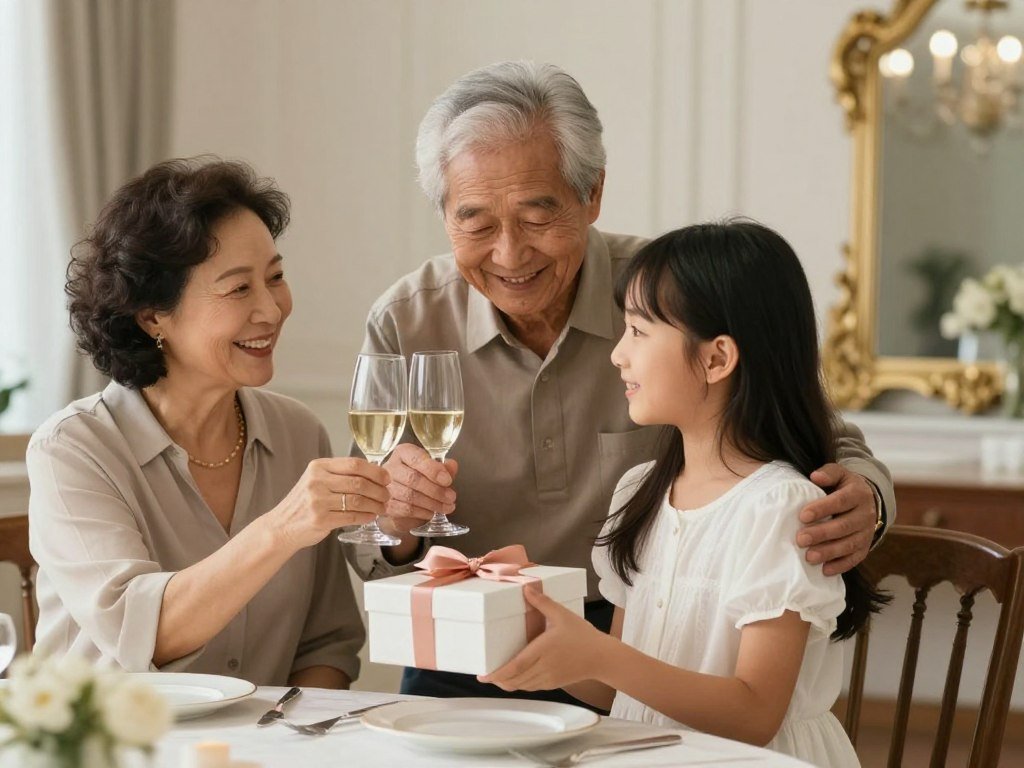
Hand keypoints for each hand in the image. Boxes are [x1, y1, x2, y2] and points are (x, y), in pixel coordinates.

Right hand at [270, 457, 389, 549]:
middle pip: (359, 482)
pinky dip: (365, 516)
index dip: (375, 471)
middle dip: (379, 490)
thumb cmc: (303, 503)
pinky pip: (351, 516)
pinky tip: (370, 516)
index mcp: (318, 467)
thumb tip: (374, 474)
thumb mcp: (316, 480)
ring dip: (375, 504)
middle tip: (387, 496)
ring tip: (382, 507)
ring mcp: (318, 501)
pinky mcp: (320, 519)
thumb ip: (339, 475)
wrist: (281, 526)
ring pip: (358, 500)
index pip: (354, 464)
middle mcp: (317, 481)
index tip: (386, 478)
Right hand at [378, 443, 457, 535]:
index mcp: (403, 453)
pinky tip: (431, 512)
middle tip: (451, 497)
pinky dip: (421, 512)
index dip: (433, 470)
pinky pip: (405, 509)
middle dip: (436, 490)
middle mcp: (391, 467)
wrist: (400, 499)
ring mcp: (385, 487)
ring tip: (446, 507)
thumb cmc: (419, 479)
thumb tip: (452, 465)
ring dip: (432, 503)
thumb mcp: (433, 470)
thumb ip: (443, 468)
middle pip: (413, 478)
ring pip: (409, 495)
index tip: (447, 480)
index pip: (417, 458)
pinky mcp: (386, 504)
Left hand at [479, 589, 609, 691]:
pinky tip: (516, 677)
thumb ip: (543, 602)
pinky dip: (520, 684)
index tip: (483, 675)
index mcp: (542, 651)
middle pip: (514, 680)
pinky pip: (531, 687)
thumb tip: (526, 588)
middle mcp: (543, 668)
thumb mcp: (562, 615)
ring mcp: (548, 678)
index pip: (515, 666)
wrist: (602, 658)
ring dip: (507, 683)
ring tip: (497, 676)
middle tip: (486, 674)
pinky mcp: (553, 684)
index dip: (497, 673)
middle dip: (498, 680)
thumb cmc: (582, 635)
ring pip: (521, 686)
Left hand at [798, 463, 876, 575]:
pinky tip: (825, 570)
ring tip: (809, 557)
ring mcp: (867, 532)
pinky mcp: (865, 547)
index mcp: (858, 494)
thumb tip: (815, 476)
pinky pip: (855, 558)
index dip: (822, 509)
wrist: (868, 500)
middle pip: (844, 526)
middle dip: (822, 534)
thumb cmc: (844, 486)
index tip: (803, 516)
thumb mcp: (840, 474)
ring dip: (829, 552)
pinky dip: (841, 565)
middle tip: (800, 539)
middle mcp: (865, 514)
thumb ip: (828, 473)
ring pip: (849, 544)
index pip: (840, 502)